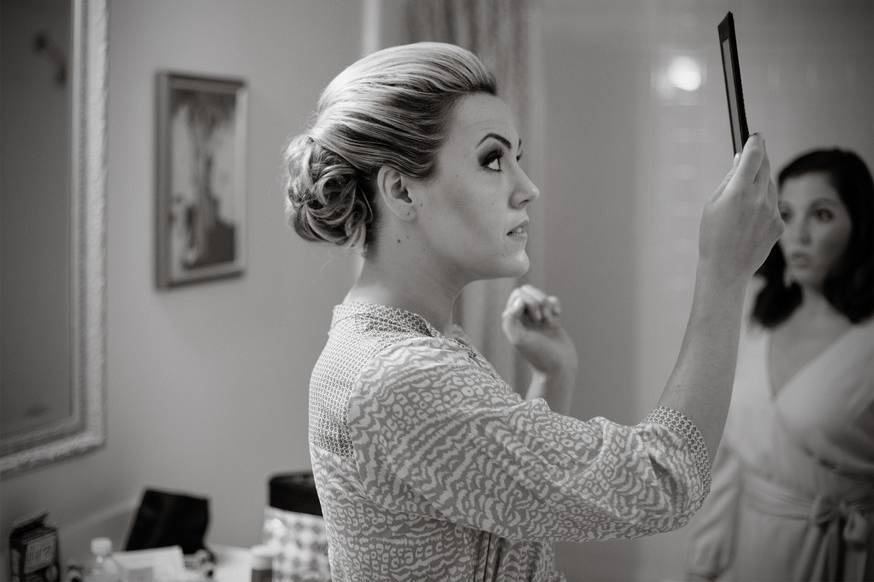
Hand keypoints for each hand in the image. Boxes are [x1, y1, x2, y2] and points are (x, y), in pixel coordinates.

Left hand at [501, 285, 577, 375]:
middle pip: (527, 291)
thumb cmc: (538, 355)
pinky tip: (557, 316)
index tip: (536, 320)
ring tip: (549, 320)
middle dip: (538, 300)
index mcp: (512, 320)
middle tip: (542, 319)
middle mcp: (522, 318)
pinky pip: (551, 300)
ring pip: (540, 295)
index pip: (518, 295)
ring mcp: (537, 318)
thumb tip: (519, 301)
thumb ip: (510, 319)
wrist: (558, 368)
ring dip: (547, 304)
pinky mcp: (550, 319)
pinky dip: (555, 305)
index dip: (529, 302)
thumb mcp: (518, 339)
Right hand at [698, 134, 783, 284]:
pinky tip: (749, 220)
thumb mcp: (712, 204)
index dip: (755, 142)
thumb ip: (729, 179)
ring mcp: (772, 212)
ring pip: (770, 186)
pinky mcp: (779, 224)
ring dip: (760, 184)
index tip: (756, 136)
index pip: (754, 155)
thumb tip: (742, 160)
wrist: (726, 269)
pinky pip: (773, 205)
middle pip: (766, 166)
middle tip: (754, 154)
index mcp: (739, 192)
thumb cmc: (713, 236)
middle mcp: (759, 199)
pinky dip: (763, 205)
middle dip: (760, 158)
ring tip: (742, 200)